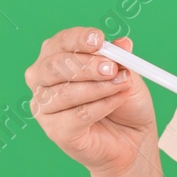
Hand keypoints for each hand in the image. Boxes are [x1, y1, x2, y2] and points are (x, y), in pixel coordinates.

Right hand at [25, 27, 155, 176]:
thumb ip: (120, 58)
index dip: (79, 39)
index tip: (99, 39)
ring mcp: (45, 107)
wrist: (133, 137)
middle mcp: (43, 80)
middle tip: (112, 68)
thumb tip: (123, 43)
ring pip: (66, 93)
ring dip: (98, 88)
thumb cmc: (124, 101)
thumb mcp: (127, 73)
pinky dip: (101, 107)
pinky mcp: (55, 131)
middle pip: (55, 66)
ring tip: (122, 85)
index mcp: (56, 57)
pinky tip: (116, 102)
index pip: (61, 42)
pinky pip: (77, 115)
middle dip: (86, 65)